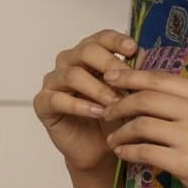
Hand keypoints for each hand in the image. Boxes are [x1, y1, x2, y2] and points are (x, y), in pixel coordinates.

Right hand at [33, 29, 138, 172]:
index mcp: (89, 53)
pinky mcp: (43, 103)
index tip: (133, 50)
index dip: (117, 41)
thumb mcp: (129, 93)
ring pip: (72, 75)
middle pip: (86, 51)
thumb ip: (133, 73)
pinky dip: (81, 106)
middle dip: (109, 65)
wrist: (100, 149)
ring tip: (115, 103)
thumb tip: (144, 54)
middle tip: (126, 82)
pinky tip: (98, 113)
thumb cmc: (114, 116)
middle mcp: (68, 62)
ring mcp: (53, 81)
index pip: (101, 37)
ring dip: (98, 89)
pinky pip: (58, 99)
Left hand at [101, 66, 187, 187]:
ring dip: (120, 132)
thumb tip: (148, 90)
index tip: (110, 76)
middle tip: (106, 112)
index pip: (161, 78)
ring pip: (141, 124)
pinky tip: (122, 154)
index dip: (131, 76)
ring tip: (113, 139)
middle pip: (146, 98)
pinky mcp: (186, 162)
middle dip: (119, 104)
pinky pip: (144, 151)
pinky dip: (127, 152)